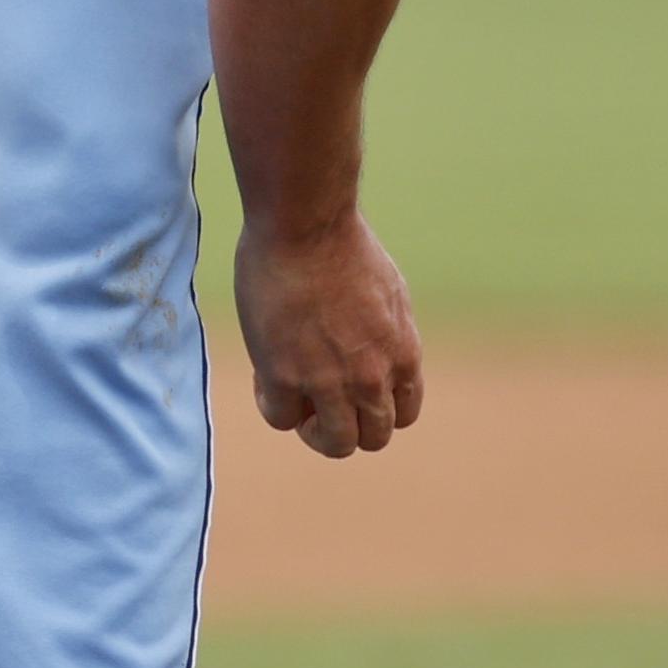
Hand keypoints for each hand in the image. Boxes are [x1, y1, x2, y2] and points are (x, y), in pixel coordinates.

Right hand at [233, 214, 424, 458]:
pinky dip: (272, 404)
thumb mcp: (387, 293)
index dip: (374, 409)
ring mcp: (330, 381)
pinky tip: (264, 374)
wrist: (305, 223)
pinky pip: (281, 419)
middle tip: (318, 401)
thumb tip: (373, 348)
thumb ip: (385, 332)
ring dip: (313, 429)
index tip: (351, 389)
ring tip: (293, 397)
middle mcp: (373, 376)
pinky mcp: (284, 376)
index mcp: (403, 355)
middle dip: (346, 425)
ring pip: (334, 443)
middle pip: (373, 438)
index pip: (404, 415)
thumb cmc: (341, 242)